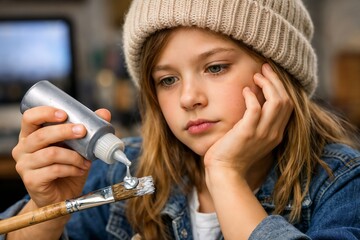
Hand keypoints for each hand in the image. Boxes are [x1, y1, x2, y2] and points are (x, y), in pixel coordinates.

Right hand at [12, 106, 110, 207]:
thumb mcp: (78, 147)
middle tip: (82, 131)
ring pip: (51, 153)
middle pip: (41, 135)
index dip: (45, 113)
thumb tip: (104, 113)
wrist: (62, 195)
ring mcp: (24, 165)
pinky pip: (54, 170)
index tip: (64, 114)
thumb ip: (87, 130)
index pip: (30, 118)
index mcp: (30, 135)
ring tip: (86, 160)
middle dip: (65, 131)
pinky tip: (80, 170)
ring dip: (74, 156)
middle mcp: (23, 148)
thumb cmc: (67, 167)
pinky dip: (72, 169)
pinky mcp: (31, 180)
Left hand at [202, 63, 292, 239]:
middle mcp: (273, 133)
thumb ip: (256, 122)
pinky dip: (251, 97)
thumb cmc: (233, 153)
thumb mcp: (251, 137)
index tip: (269, 75)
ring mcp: (262, 133)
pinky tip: (245, 90)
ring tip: (256, 75)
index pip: (288, 105)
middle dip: (276, 81)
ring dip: (267, 85)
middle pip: (285, 100)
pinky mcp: (247, 133)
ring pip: (276, 102)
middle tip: (265, 68)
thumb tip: (254, 100)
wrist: (225, 172)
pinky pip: (255, 109)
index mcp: (275, 133)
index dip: (280, 87)